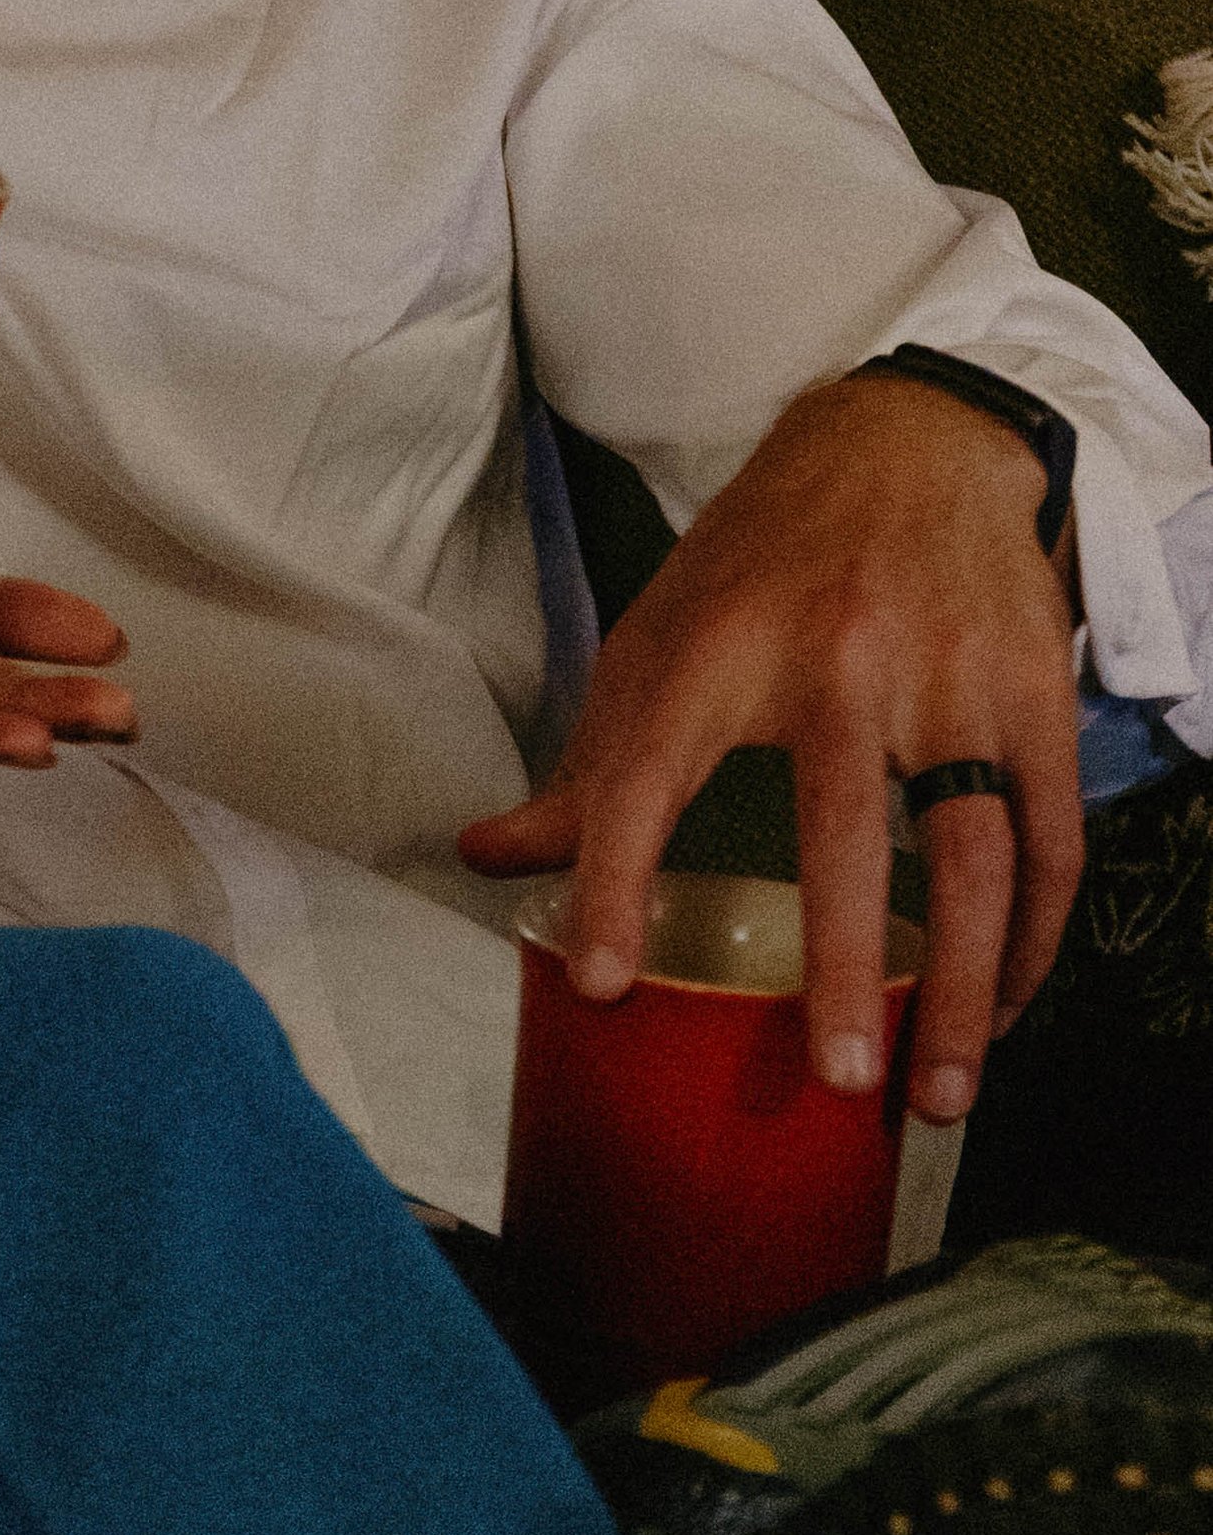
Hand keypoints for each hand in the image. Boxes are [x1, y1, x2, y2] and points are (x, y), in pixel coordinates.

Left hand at [458, 376, 1082, 1121]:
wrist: (904, 443)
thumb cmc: (763, 564)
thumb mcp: (658, 641)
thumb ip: (586, 768)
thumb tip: (486, 859)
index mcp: (716, 651)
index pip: (645, 777)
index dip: (612, 880)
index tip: (602, 982)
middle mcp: (836, 658)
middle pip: (842, 829)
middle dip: (848, 966)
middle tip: (837, 1079)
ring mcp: (948, 673)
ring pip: (971, 848)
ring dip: (969, 984)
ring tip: (938, 1091)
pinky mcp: (1031, 687)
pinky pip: (1047, 832)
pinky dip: (1033, 932)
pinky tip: (1004, 999)